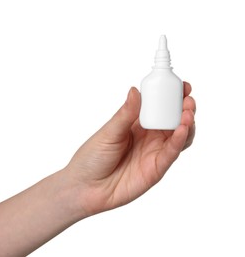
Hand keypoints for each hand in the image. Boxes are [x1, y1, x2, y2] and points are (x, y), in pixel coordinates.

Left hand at [66, 82, 195, 215]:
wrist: (85, 187)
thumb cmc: (92, 158)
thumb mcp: (109, 132)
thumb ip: (125, 113)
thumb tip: (135, 90)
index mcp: (136, 124)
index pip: (159, 107)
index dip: (171, 96)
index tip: (180, 86)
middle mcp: (149, 137)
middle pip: (173, 120)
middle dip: (184, 107)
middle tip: (187, 98)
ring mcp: (154, 152)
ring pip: (179, 136)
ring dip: (187, 122)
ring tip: (188, 111)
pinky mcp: (156, 168)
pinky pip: (172, 152)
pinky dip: (180, 140)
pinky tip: (183, 128)